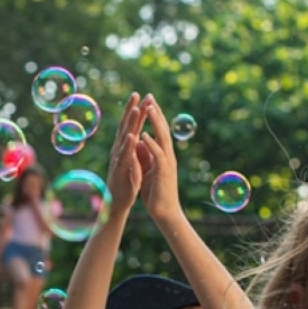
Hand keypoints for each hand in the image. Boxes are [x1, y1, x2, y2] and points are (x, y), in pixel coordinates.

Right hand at [103, 93, 146, 213]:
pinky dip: (128, 145)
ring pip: (125, 137)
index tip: (143, 96)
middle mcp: (119, 149)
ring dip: (131, 123)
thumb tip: (137, 134)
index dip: (136, 110)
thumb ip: (133, 147)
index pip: (131, 125)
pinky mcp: (120, 169)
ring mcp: (118, 158)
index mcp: (124, 146)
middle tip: (138, 94)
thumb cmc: (125, 181)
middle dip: (132, 109)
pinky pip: (124, 156)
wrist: (116, 202)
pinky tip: (132, 135)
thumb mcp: (131, 160)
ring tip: (137, 109)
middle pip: (126, 126)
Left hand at [136, 96, 182, 220]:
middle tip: (150, 96)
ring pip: (162, 138)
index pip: (159, 131)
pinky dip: (151, 144)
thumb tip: (140, 142)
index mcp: (163, 154)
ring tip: (149, 109)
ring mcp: (167, 163)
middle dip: (156, 113)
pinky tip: (144, 135)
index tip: (147, 101)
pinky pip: (157, 155)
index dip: (154, 116)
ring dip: (155, 123)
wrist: (164, 212)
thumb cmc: (156, 192)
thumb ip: (145, 155)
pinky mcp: (163, 172)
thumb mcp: (148, 169)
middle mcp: (167, 155)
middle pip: (163, 129)